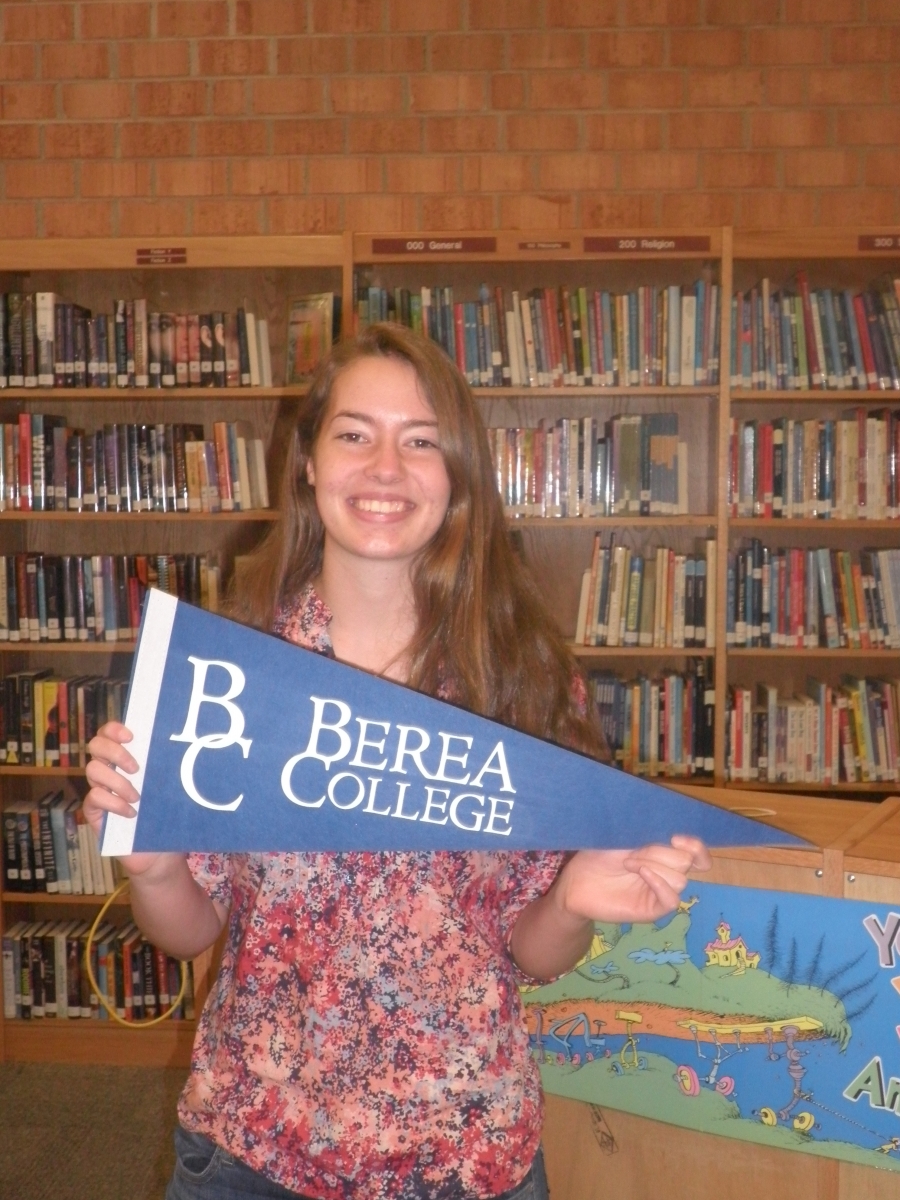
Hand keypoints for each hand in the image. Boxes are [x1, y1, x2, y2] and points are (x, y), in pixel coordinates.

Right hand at [84, 720, 164, 878]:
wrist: (159, 853)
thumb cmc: (164, 816)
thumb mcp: (166, 788)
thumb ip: (163, 768)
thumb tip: (179, 746)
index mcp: (124, 759)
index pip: (107, 733)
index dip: (114, 729)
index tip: (132, 736)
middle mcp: (108, 771)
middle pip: (95, 745)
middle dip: (115, 752)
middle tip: (136, 768)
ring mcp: (99, 790)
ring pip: (93, 770)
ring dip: (118, 782)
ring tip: (137, 797)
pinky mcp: (93, 812)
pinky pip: (94, 797)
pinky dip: (113, 803)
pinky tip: (131, 814)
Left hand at [554, 836, 711, 926]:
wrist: (577, 880)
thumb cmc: (598, 856)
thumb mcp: (626, 839)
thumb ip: (651, 836)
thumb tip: (675, 834)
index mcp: (664, 854)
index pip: (698, 854)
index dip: (695, 846)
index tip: (676, 838)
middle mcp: (667, 872)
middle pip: (687, 862)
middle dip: (661, 852)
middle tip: (633, 851)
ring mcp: (660, 892)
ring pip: (680, 879)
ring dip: (654, 865)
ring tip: (628, 863)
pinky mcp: (652, 909)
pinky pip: (671, 900)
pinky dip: (659, 883)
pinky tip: (641, 873)